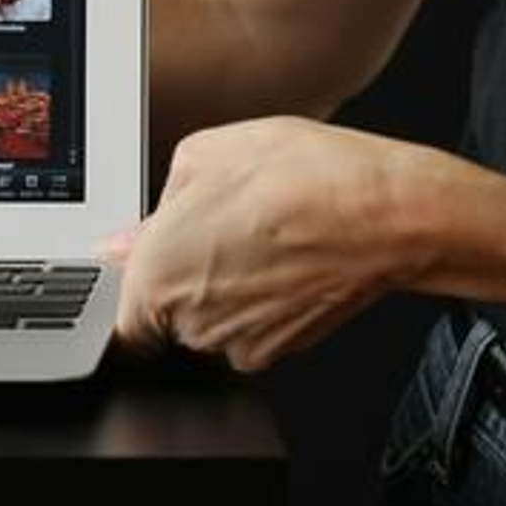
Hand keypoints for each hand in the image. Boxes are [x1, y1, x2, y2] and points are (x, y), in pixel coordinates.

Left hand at [101, 117, 445, 371]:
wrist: (387, 215)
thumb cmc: (303, 178)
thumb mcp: (204, 154)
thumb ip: (156, 205)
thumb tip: (127, 237)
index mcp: (155, 276)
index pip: (118, 320)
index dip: (134, 293)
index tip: (147, 272)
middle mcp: (191, 323)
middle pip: (167, 318)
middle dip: (184, 280)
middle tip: (217, 232)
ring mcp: (237, 342)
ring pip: (211, 324)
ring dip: (225, 291)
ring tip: (259, 238)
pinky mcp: (281, 351)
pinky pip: (252, 331)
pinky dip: (262, 303)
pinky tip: (284, 258)